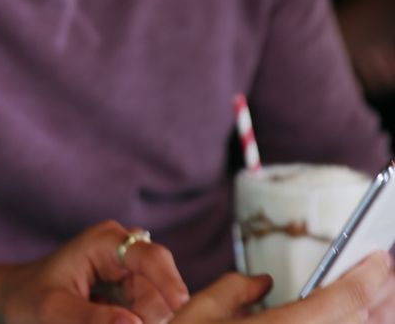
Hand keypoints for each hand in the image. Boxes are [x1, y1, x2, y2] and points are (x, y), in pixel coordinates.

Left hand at [0, 220, 190, 323]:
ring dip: (139, 323)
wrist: (16, 302)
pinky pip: (149, 318)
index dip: (169, 281)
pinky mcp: (134, 296)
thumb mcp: (52, 311)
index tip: (180, 305)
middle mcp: (126, 253)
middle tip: (103, 320)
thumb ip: (92, 319)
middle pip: (159, 293)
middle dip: (144, 319)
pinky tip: (105, 320)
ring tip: (92, 319)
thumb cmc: (28, 300)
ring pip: (158, 311)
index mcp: (105, 242)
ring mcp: (133, 275)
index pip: (150, 257)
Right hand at [172, 252, 391, 322]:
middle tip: (377, 276)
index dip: (369, 275)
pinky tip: (339, 320)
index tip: (378, 258)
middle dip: (374, 295)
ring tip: (360, 302)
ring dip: (361, 318)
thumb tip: (261, 283)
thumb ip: (235, 288)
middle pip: (359, 320)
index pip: (344, 299)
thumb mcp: (199, 312)